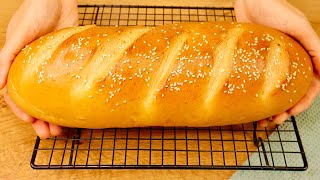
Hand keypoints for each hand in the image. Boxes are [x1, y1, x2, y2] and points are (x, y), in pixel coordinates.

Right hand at [0, 0, 77, 137]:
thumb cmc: (36, 11)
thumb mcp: (18, 34)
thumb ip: (6, 57)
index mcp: (18, 64)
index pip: (16, 94)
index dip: (21, 110)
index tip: (31, 123)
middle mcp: (34, 69)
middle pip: (35, 99)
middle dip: (40, 118)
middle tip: (49, 133)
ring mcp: (51, 67)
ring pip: (52, 96)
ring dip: (55, 113)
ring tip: (62, 128)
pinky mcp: (67, 62)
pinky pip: (67, 84)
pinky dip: (68, 97)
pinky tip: (74, 108)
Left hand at [235, 0, 319, 126]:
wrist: (251, 0)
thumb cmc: (275, 9)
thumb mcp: (299, 27)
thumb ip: (314, 47)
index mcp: (303, 57)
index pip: (309, 87)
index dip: (303, 103)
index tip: (291, 112)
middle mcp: (288, 63)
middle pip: (291, 93)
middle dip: (285, 110)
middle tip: (274, 121)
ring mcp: (271, 64)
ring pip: (274, 92)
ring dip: (270, 108)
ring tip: (261, 120)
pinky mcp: (256, 62)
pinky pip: (258, 84)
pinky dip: (256, 97)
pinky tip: (250, 106)